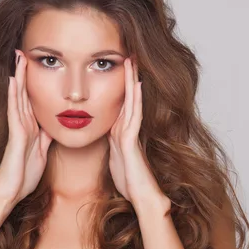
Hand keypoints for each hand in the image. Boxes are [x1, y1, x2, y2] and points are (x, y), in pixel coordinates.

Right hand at [0, 49, 52, 209]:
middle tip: (23, 51)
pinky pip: (15, 113)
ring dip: (18, 77)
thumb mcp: (41, 151)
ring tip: (18, 58)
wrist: (12, 192)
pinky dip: (14, 97)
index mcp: (30, 127)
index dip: (32, 81)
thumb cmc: (24, 174)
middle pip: (23, 93)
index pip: (31, 98)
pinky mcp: (16, 137)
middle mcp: (22, 124)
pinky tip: (13, 82)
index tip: (35, 63)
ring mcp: (18, 129)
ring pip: (18, 98)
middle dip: (23, 72)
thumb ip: (45, 137)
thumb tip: (53, 125)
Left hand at [108, 58, 167, 211]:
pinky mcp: (131, 141)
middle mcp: (127, 128)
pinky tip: (137, 86)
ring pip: (132, 101)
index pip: (120, 101)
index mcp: (120, 131)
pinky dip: (135, 100)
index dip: (120, 83)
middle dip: (128, 75)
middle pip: (128, 96)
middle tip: (128, 53)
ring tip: (132, 61)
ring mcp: (131, 133)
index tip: (117, 65)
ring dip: (132, 81)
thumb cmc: (128, 179)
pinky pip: (133, 116)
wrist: (140, 195)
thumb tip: (108, 135)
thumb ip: (113, 144)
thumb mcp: (115, 157)